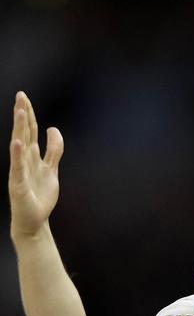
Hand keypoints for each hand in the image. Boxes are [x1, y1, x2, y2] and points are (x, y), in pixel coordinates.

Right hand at [9, 92, 63, 239]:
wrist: (34, 220)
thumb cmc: (40, 195)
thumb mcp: (51, 168)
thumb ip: (54, 150)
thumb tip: (54, 129)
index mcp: (31, 156)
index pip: (29, 130)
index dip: (27, 114)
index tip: (23, 96)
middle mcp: (23, 160)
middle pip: (23, 133)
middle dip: (22, 114)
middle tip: (20, 95)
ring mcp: (20, 171)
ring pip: (19, 146)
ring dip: (20, 128)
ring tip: (20, 111)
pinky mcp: (19, 184)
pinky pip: (18, 167)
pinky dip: (17, 155)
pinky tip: (17, 143)